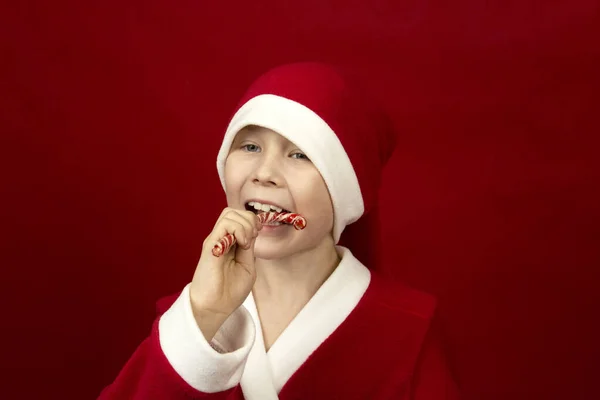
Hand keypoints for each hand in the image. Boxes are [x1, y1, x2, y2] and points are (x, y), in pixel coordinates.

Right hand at [189, 207, 261, 339]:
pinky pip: (224, 225)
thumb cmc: (230, 291)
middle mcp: (221, 239)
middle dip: (249, 220)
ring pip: (229, 213)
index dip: (252, 221)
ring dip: (245, 225)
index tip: (257, 234)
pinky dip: (239, 229)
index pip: (240, 217)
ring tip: (246, 243)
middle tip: (252, 238)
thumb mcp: (247, 266)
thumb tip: (253, 231)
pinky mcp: (210, 246)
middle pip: (234, 211)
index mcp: (230, 243)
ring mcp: (215, 241)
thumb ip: (249, 248)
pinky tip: (242, 244)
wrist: (215, 307)